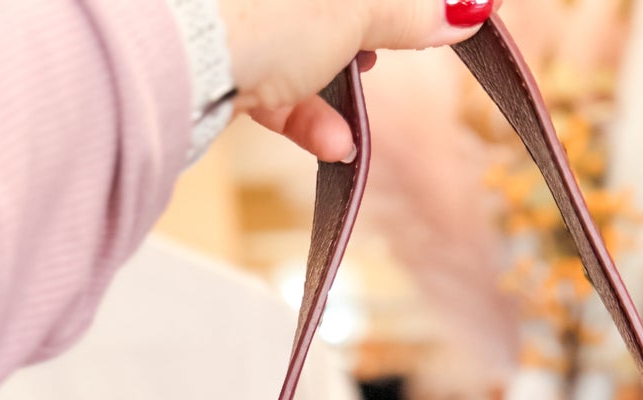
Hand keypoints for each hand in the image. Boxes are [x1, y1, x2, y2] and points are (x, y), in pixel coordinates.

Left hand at [217, 0, 495, 160]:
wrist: (177, 58)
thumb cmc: (263, 11)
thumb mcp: (361, 6)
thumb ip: (413, 9)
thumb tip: (465, 8)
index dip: (416, 4)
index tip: (451, 17)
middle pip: (338, 4)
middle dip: (368, 33)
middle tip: (392, 56)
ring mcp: (240, 11)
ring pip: (301, 39)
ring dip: (336, 85)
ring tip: (352, 119)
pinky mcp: (216, 51)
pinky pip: (269, 78)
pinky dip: (303, 112)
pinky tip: (334, 142)